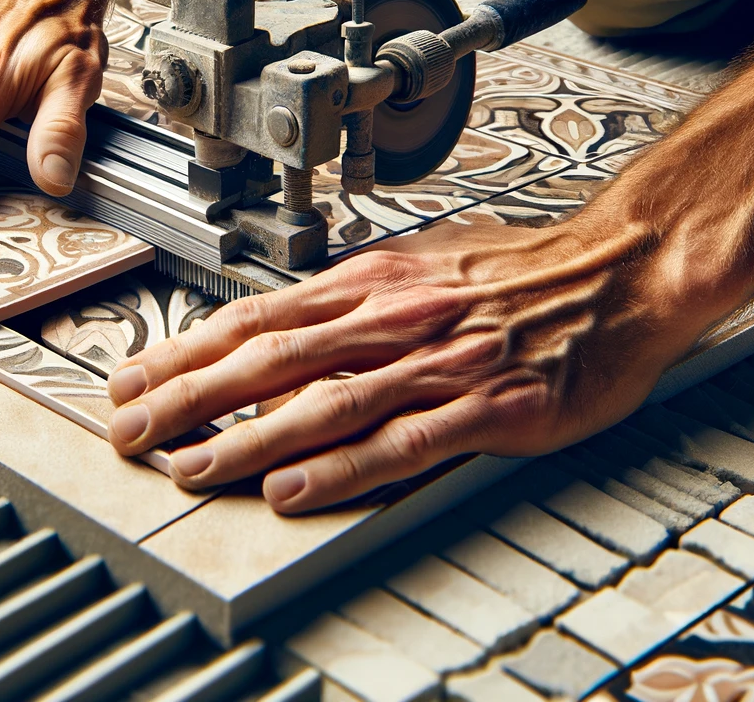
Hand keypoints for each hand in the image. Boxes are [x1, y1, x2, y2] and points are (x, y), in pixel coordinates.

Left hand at [105, 215, 721, 512]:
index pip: (258, 317)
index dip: (186, 351)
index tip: (132, 379)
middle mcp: (395, 316)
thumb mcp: (425, 262)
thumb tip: (285, 332)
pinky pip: (404, 443)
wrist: (623, 267)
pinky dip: (343, 469)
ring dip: (248, 440)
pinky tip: (295, 491)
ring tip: (191, 468)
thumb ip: (355, 301)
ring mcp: (441, 363)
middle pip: (271, 359)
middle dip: (189, 396)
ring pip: (324, 403)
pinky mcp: (490, 407)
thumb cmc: (527, 267)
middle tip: (131, 432)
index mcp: (374, 280)